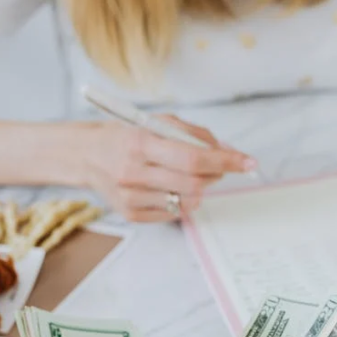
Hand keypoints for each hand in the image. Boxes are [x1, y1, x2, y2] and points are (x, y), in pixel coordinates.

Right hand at [69, 116, 255, 221]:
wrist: (88, 156)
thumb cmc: (128, 136)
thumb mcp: (157, 122)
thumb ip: (193, 134)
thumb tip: (227, 151)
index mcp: (140, 143)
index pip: (193, 158)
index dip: (225, 161)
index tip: (248, 163)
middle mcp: (133, 172)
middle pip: (194, 183)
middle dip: (216, 175)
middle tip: (219, 168)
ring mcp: (131, 197)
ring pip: (187, 201)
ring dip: (199, 189)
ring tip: (188, 175)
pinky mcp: (131, 214)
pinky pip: (173, 213)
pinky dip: (182, 200)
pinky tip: (169, 186)